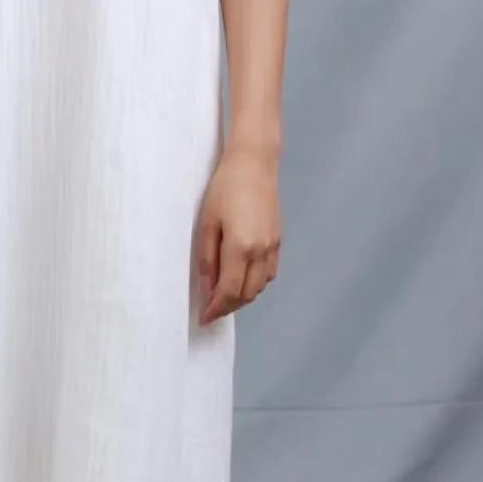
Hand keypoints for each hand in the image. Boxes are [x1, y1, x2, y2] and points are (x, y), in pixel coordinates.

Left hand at [195, 144, 280, 323]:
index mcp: (241, 247)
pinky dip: (254, 284)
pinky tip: (241, 279)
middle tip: (211, 311)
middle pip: (247, 294)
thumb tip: (208, 287)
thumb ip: (207, 258)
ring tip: (223, 297)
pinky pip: (268, 274)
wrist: (254, 164)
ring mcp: (273, 247)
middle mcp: (261, 251)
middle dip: (228, 307)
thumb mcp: (207, 222)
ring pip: (259, 287)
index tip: (204, 318)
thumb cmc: (224, 188)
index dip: (216, 308)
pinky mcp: (278, 241)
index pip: (229, 291)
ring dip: (242, 297)